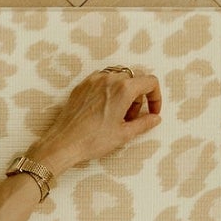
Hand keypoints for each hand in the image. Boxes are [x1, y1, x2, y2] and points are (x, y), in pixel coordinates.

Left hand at [31, 68, 161, 173]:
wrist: (64, 143)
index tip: (152, 112)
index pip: (150, 82)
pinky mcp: (83, 85)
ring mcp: (94, 79)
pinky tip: (102, 111)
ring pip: (118, 79)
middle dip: (138, 98)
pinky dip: (109, 92)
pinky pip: (102, 82)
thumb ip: (143, 123)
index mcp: (124, 88)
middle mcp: (110, 78)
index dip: (156, 97)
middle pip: (134, 80)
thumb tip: (155, 118)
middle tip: (130, 119)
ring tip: (116, 116)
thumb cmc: (93, 140)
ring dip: (124, 94)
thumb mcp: (123, 134)